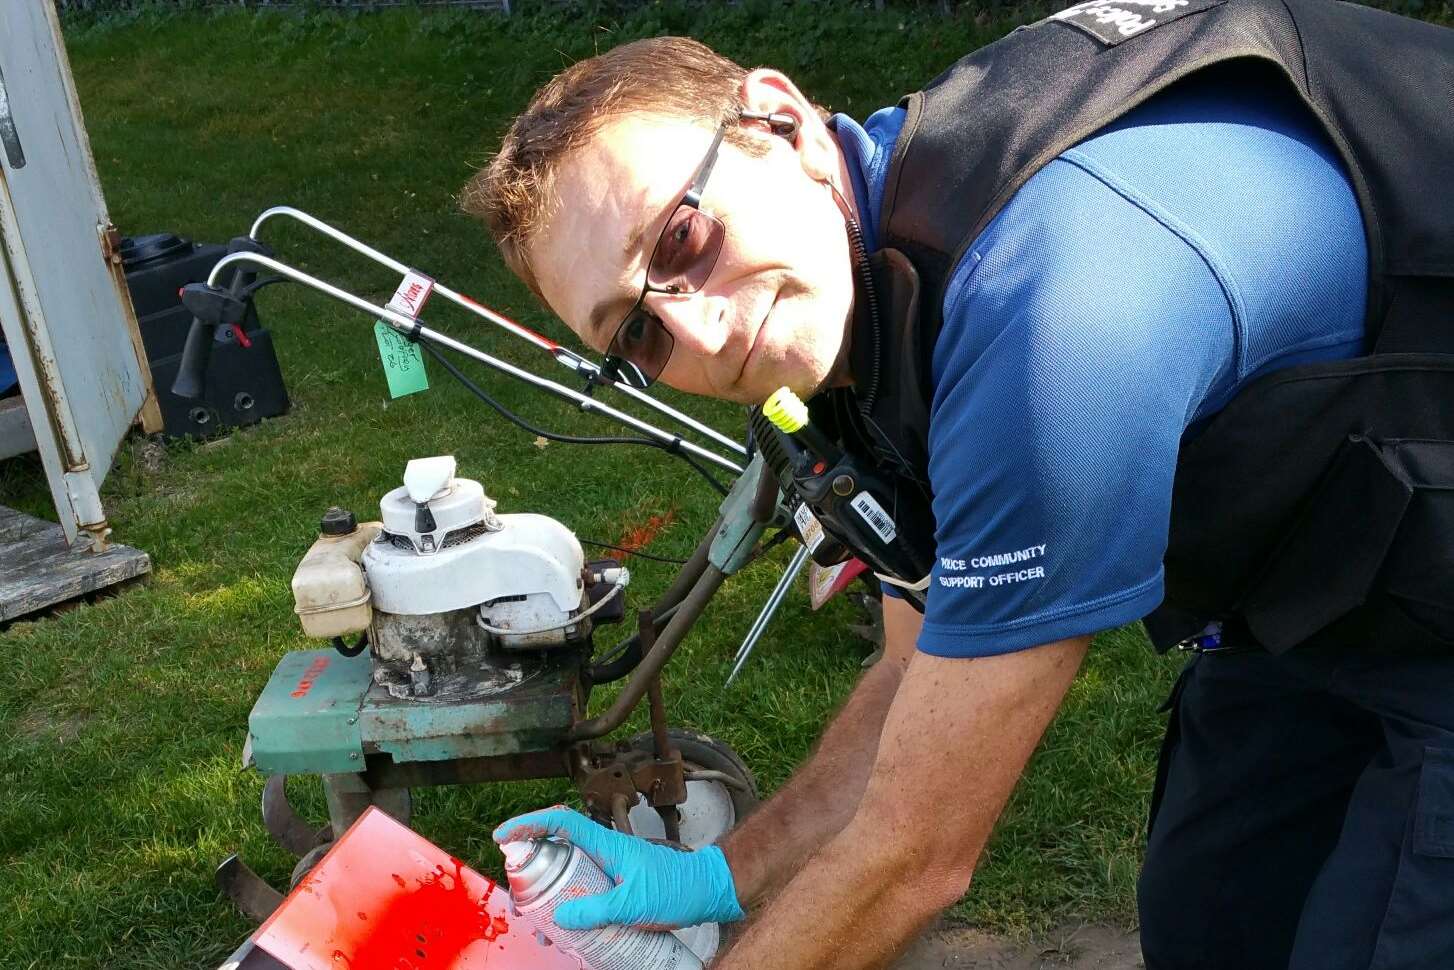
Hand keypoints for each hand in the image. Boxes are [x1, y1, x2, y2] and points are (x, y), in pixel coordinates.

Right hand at [494, 806, 744, 930]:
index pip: (561, 823)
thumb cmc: (676, 890)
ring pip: (568, 875)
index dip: (529, 824)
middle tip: (518, 898)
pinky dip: (569, 906)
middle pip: (556, 851)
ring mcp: (609, 868)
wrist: (706, 891)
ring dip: (549, 895)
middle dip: (531, 871)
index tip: (502, 835)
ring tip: (539, 924)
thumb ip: (597, 910)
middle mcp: (604, 852)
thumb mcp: (634, 904)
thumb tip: (561, 917)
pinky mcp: (616, 885)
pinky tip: (565, 930)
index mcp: (606, 845)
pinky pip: (583, 890)